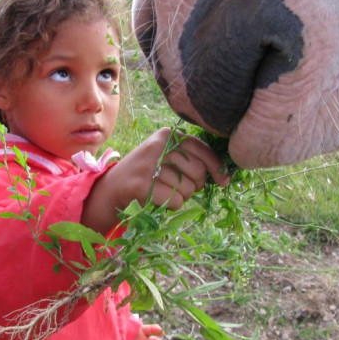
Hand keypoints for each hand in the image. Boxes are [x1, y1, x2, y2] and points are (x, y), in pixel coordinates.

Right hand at [83, 128, 229, 232]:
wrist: (114, 186)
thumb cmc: (149, 172)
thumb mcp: (167, 156)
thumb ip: (192, 158)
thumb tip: (225, 176)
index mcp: (167, 134)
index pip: (202, 150)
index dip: (217, 167)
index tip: (224, 181)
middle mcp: (158, 146)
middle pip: (198, 171)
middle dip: (196, 185)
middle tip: (182, 187)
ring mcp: (149, 165)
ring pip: (188, 189)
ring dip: (183, 196)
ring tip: (166, 190)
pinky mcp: (143, 185)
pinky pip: (176, 201)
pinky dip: (173, 204)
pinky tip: (160, 198)